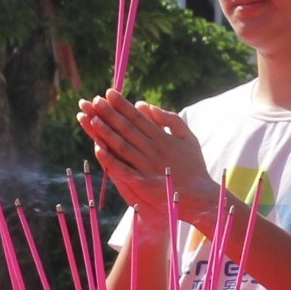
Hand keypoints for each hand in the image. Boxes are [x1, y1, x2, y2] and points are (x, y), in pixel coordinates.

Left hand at [76, 90, 216, 230]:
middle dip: (110, 113)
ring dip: (106, 132)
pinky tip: (98, 149)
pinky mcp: (143, 183)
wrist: (200, 197)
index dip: (123, 105)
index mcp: (163, 138)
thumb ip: (170, 120)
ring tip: (91, 119)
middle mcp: (153, 150)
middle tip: (94, 100)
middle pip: (127, 128)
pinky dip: (111, 160)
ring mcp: (147, 166)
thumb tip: (146, 105)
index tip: (109, 93)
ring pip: (122, 146)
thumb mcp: (188, 138)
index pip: (138, 117)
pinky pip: (123, 170)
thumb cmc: (193, 166)